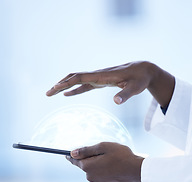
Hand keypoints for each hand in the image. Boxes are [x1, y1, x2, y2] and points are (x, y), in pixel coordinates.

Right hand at [46, 61, 174, 107]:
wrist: (144, 70)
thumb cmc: (140, 79)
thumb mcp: (135, 88)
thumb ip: (125, 95)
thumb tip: (115, 101)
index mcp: (101, 76)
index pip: (79, 78)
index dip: (66, 83)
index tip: (55, 89)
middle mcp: (97, 75)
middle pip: (73, 77)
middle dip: (59, 84)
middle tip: (47, 93)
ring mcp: (98, 78)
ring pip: (76, 80)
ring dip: (63, 85)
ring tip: (52, 93)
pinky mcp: (100, 82)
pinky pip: (83, 84)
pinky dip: (74, 89)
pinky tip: (67, 94)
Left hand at [67, 142, 143, 181]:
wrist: (136, 170)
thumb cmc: (121, 156)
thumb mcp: (103, 147)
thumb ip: (86, 150)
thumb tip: (72, 153)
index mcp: (88, 166)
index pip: (75, 160)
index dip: (71, 156)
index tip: (66, 154)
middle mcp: (90, 177)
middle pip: (85, 165)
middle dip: (91, 158)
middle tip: (103, 152)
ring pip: (93, 170)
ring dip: (98, 165)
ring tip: (111, 160)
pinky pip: (100, 176)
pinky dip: (103, 171)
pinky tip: (113, 167)